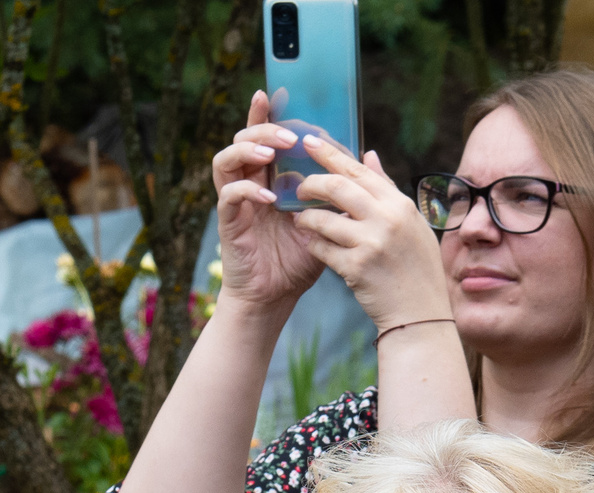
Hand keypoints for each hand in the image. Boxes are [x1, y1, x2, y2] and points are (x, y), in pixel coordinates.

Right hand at [211, 91, 331, 311]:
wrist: (276, 296)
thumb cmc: (299, 259)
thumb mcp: (327, 218)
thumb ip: (340, 187)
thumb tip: (366, 157)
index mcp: (270, 177)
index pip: (265, 136)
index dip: (266, 113)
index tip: (278, 94)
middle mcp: (249, 183)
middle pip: (243, 139)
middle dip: (264, 128)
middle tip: (289, 135)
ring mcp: (236, 201)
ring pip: (226, 159)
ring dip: (249, 149)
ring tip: (273, 152)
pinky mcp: (229, 222)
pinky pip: (228, 195)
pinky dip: (246, 190)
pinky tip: (267, 197)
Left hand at [284, 133, 453, 333]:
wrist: (421, 315)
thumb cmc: (417, 268)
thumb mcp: (411, 224)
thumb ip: (387, 189)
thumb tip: (368, 155)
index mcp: (400, 205)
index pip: (358, 171)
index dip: (330, 154)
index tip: (308, 142)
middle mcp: (387, 220)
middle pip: (336, 186)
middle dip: (310, 183)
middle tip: (298, 187)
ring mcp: (371, 244)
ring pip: (322, 218)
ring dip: (306, 218)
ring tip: (301, 220)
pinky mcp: (355, 269)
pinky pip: (321, 248)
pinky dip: (314, 245)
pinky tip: (313, 245)